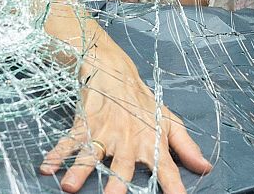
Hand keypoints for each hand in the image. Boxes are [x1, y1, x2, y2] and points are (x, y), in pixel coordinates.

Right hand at [40, 47, 211, 193]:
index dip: (173, 187)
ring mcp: (104, 133)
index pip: (166, 169)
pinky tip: (47, 167)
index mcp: (151, 143)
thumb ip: (186, 147)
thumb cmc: (144, 103)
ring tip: (69, 187)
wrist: (115, 72)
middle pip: (122, 166)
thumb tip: (206, 167)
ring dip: (80, 171)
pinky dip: (57, 154)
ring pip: (92, 155)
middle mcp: (127, 141)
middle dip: (116, 185)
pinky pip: (70, 141)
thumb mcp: (169, 122)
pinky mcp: (85, 124)